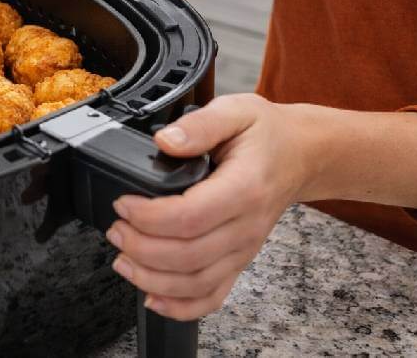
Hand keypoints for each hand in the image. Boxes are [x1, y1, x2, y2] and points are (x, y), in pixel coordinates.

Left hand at [106, 94, 317, 320]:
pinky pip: (212, 296)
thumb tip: (166, 140)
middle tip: (115, 230)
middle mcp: (246, 226)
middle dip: (141, 249)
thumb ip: (200, 124)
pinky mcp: (239, 261)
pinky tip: (152, 297)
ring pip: (196, 283)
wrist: (301, 156)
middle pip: (188, 256)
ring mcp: (243, 249)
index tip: (122, 205)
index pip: (191, 216)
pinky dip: (180, 306)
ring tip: (123, 260)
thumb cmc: (267, 135)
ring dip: (152, 280)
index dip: (149, 217)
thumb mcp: (236, 110)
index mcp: (245, 188)